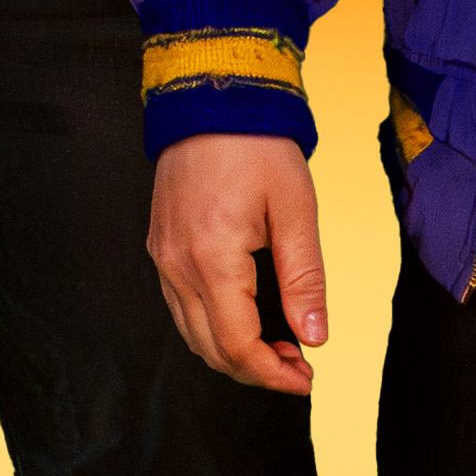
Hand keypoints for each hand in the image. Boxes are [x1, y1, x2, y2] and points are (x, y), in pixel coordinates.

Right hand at [146, 133, 327, 395]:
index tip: (307, 379)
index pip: (237, 344)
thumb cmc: (258, 147)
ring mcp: (163, 257)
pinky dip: (214, 328)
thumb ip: (304, 279)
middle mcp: (177, 264)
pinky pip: (182, 308)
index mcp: (212, 257)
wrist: (212, 97)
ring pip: (192, 334)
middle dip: (256, 370)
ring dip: (234, 352)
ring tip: (281, 346)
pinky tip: (249, 318)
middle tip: (300, 366)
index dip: (273, 374)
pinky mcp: (161, 247)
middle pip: (211, 349)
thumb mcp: (296, 210)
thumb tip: (314, 338)